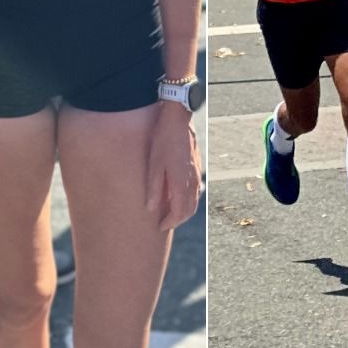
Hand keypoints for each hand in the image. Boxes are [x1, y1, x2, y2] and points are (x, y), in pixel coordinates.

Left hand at [146, 103, 201, 230]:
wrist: (178, 120)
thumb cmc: (162, 141)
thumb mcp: (153, 165)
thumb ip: (154, 189)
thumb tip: (151, 209)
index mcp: (181, 183)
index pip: (179, 212)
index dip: (170, 222)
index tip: (159, 226)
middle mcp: (192, 181)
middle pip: (189, 209)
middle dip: (178, 220)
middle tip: (164, 223)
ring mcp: (196, 174)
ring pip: (194, 201)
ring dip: (184, 211)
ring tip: (170, 212)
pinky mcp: (196, 168)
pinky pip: (195, 191)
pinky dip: (188, 200)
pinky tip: (176, 196)